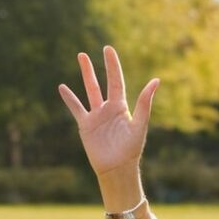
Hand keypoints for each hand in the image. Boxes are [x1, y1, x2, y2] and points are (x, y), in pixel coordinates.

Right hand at [58, 46, 158, 178]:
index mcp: (122, 107)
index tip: (108, 49)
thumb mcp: (139, 124)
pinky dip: (69, 98)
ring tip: (80, 58)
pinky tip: (62, 87)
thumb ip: (144, 102)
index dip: (112, 65)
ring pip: (89, 91)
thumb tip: (156, 80)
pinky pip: (76, 108)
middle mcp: (108, 108)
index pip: (116, 81)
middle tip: (87, 52)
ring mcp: (96, 116)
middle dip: (96, 67)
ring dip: (85, 74)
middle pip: (101, 82)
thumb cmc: (131, 149)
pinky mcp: (86, 125)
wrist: (116, 168)